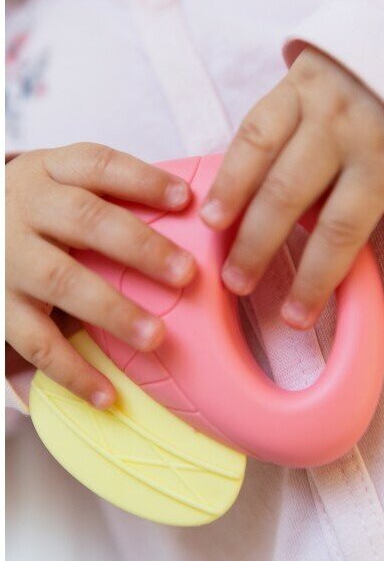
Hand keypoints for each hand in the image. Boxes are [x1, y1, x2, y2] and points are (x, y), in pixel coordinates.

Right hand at [6, 143, 195, 407]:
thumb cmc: (37, 211)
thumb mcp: (59, 184)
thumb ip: (108, 194)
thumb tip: (189, 211)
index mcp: (50, 172)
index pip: (99, 165)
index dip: (143, 180)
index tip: (185, 199)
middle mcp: (26, 208)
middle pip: (86, 220)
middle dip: (139, 247)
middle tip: (185, 273)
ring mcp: (8, 258)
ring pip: (61, 280)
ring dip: (112, 311)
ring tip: (156, 337)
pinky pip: (35, 342)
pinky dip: (72, 371)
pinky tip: (107, 395)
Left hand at [201, 48, 383, 331]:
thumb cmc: (342, 86)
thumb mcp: (302, 91)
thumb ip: (273, 138)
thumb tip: (231, 204)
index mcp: (301, 97)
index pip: (255, 143)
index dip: (229, 186)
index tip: (211, 224)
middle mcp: (340, 125)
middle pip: (287, 193)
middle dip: (257, 244)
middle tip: (236, 283)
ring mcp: (382, 154)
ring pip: (340, 226)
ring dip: (316, 278)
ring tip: (296, 316)